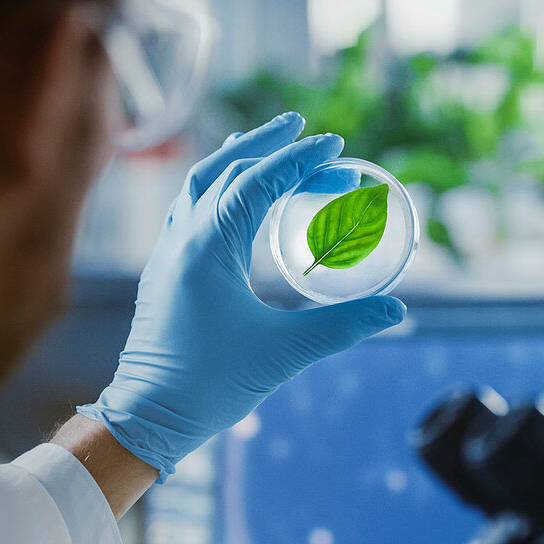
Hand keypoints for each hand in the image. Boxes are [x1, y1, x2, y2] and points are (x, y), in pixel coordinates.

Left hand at [77, 112, 405, 481]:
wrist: (148, 417)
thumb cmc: (209, 385)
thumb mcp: (284, 353)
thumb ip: (342, 327)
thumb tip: (395, 309)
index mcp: (209, 248)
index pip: (258, 183)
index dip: (299, 160)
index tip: (334, 144)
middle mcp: (183, 240)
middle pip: (226, 171)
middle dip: (267, 144)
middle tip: (302, 127)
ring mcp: (168, 254)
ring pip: (199, 185)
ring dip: (234, 160)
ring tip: (264, 144)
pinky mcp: (164, 271)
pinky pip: (188, 209)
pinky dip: (213, 188)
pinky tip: (228, 195)